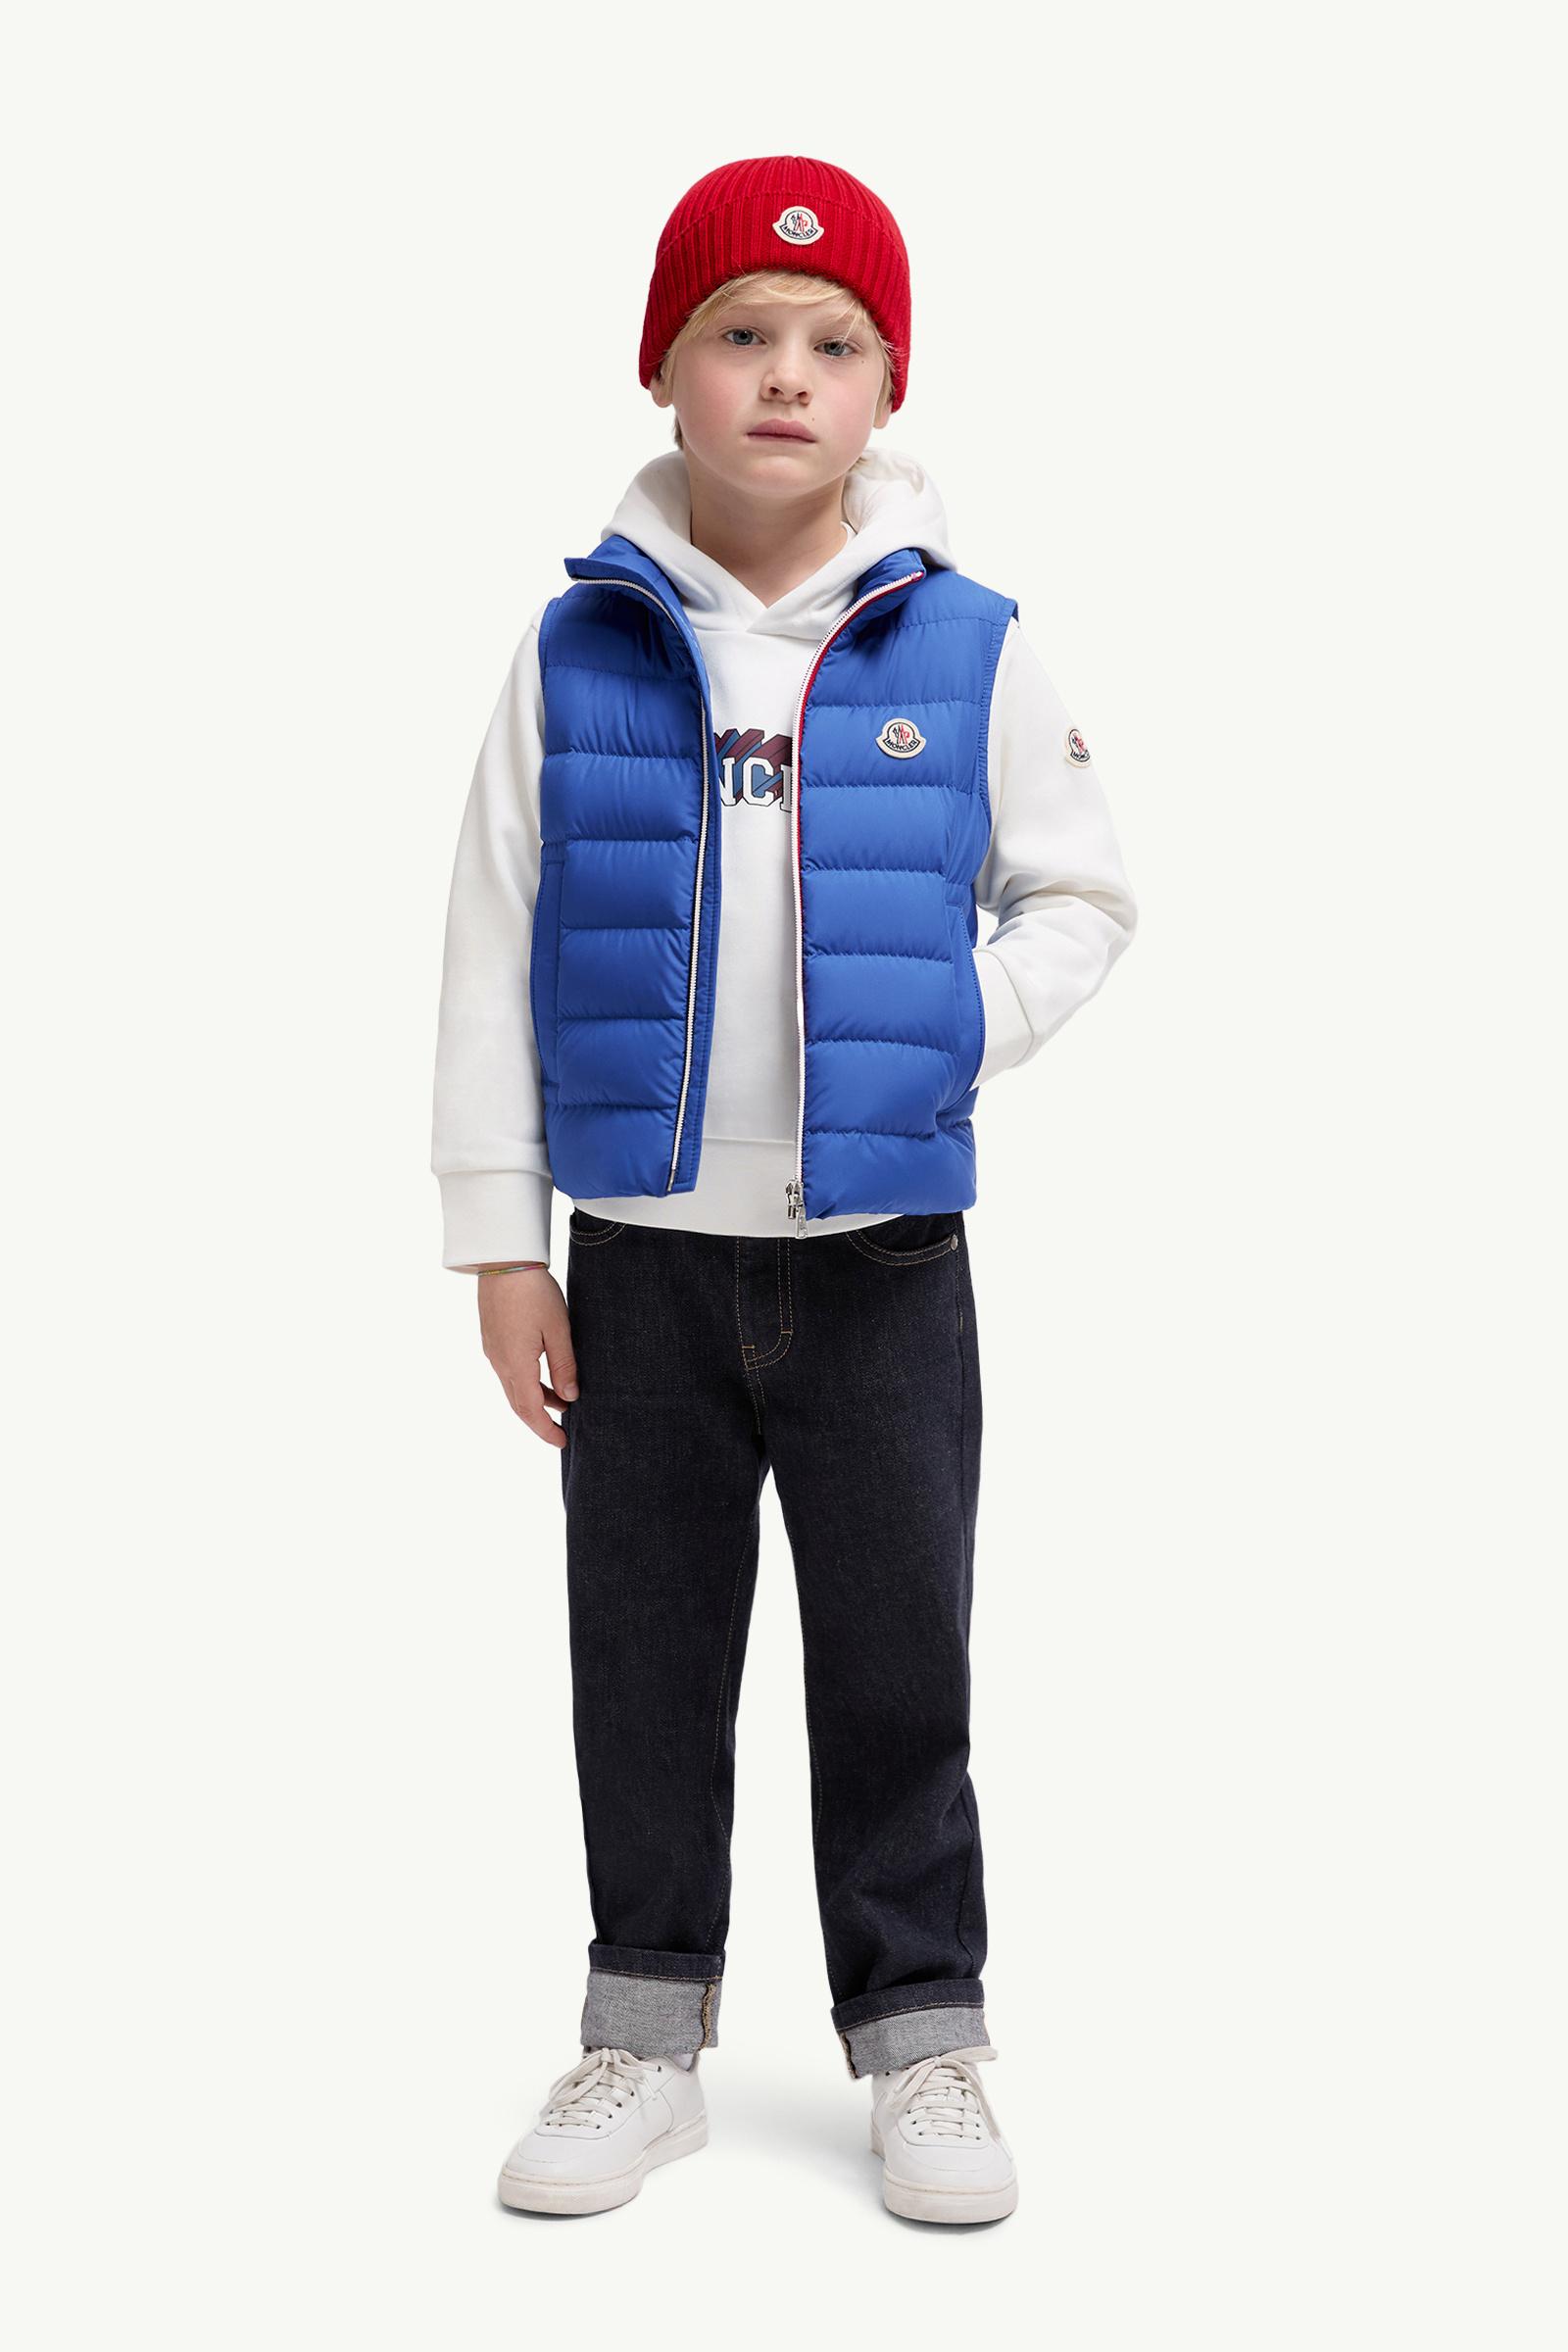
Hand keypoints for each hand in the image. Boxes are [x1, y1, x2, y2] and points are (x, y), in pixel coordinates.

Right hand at [477, 1269, 577, 1448]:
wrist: (504, 1261)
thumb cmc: (534, 1292)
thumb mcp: (558, 1330)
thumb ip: (564, 1366)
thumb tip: (569, 1398)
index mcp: (517, 1364)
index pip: (531, 1410)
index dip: (545, 1430)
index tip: (561, 1443)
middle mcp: (500, 1362)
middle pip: (518, 1404)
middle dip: (540, 1420)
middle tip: (560, 1432)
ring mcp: (493, 1350)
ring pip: (513, 1387)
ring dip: (535, 1399)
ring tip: (560, 1402)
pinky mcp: (492, 1338)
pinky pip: (508, 1372)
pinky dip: (526, 1383)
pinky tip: (542, 1376)